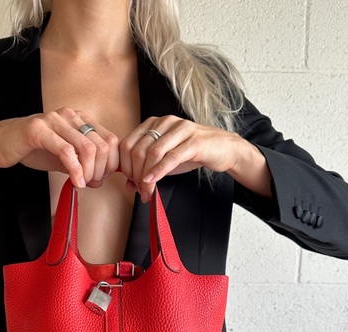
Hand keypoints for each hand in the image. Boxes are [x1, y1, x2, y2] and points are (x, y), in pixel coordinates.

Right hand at [0, 108, 118, 188]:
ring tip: (82, 183)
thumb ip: (82, 166)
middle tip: (91, 183)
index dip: (111, 163)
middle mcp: (69, 115)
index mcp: (79, 119)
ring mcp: (54, 120)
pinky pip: (66, 151)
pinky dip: (75, 170)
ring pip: (87, 147)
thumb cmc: (32, 150)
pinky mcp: (39, 129)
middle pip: (102, 144)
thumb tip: (100, 181)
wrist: (0, 144)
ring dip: (89, 171)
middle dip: (101, 170)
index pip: (110, 139)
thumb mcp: (63, 159)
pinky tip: (75, 182)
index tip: (102, 178)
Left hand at [119, 116, 249, 200]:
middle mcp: (164, 122)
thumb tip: (129, 185)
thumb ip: (146, 169)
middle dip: (135, 175)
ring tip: (148, 192)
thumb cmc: (191, 153)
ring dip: (146, 177)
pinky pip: (171, 157)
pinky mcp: (194, 141)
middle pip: (137, 150)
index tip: (131, 184)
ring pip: (152, 153)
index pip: (127, 144)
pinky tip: (152, 182)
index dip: (125, 168)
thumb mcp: (164, 161)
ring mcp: (180, 129)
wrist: (223, 148)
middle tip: (140, 191)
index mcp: (152, 123)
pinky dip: (159, 171)